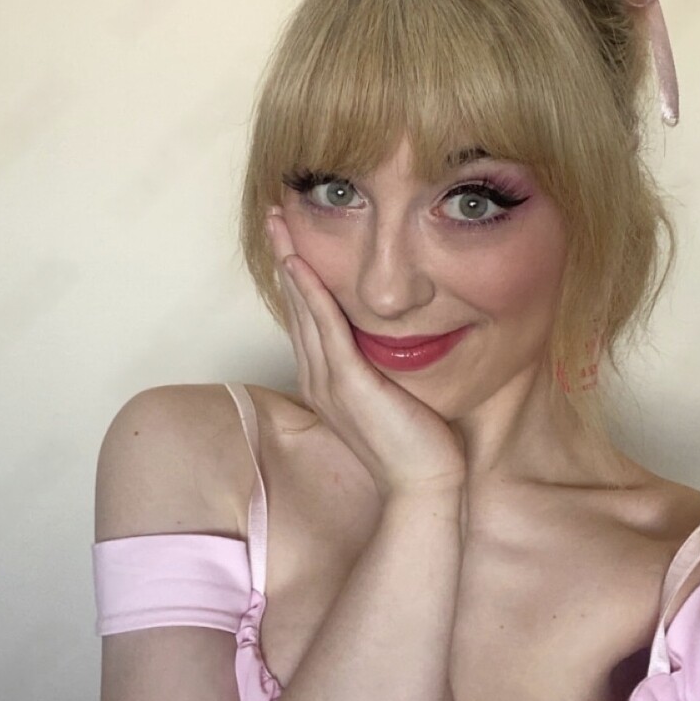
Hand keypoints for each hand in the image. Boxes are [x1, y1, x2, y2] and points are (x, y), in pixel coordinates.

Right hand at [265, 208, 466, 502]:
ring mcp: (329, 382)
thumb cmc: (417, 445)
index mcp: (327, 382)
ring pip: (303, 311)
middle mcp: (319, 379)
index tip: (291, 240)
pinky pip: (325, 330)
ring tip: (280, 224)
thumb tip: (389, 343)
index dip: (296, 277)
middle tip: (275, 215)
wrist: (425, 485)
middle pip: (295, 307)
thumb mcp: (391, 398)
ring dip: (290, 263)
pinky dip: (311, 295)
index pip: (306, 319)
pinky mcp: (349, 385)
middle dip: (284, 257)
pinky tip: (301, 264)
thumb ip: (380, 371)